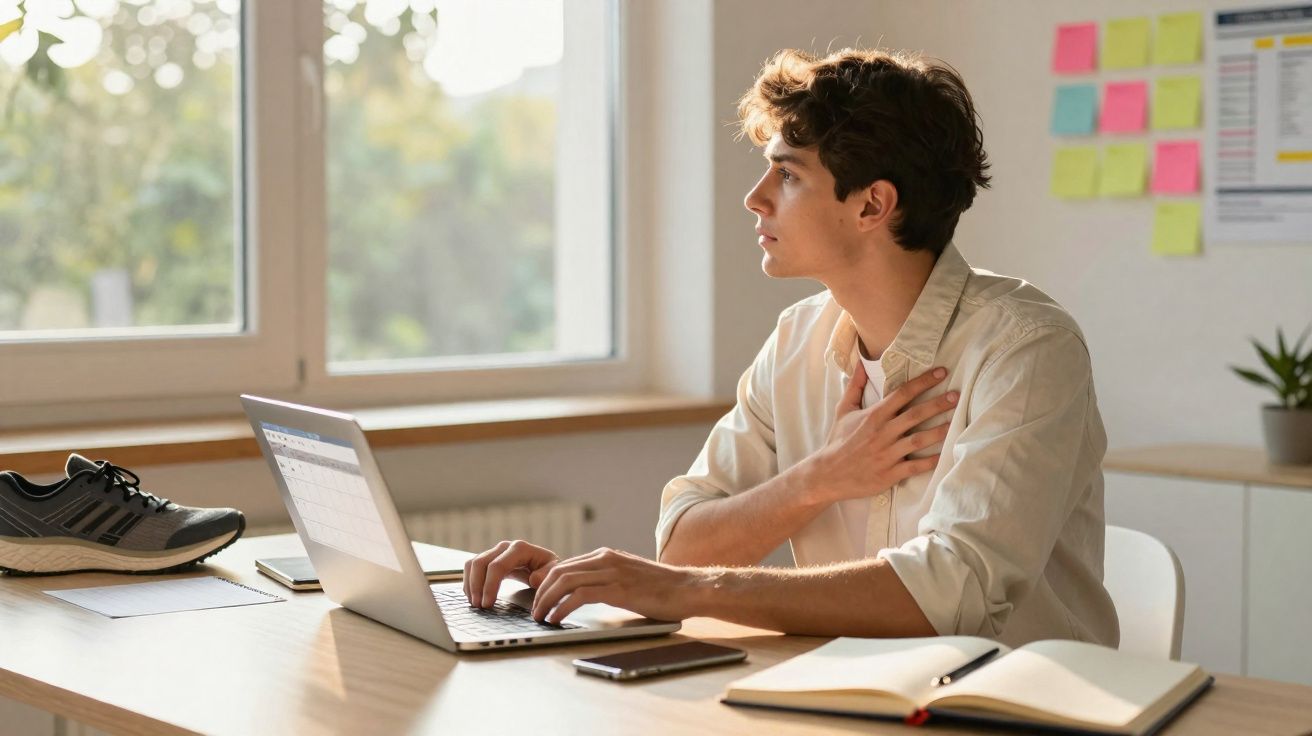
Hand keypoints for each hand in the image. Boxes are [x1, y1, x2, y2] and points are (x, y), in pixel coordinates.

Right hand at [464, 540, 558, 607]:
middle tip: (479, 607)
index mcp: (520, 548)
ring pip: (473, 563)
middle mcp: (505, 547)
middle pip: (481, 563)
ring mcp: (495, 551)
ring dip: (470, 584)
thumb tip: (534, 579)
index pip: (498, 565)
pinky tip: (473, 596)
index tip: (488, 604)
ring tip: (475, 604)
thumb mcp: (554, 572)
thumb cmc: (549, 569)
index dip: (490, 585)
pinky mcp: (489, 558)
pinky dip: (469, 581)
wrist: (545, 564)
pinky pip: (472, 566)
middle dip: (477, 587)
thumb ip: (546, 575)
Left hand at [530, 547, 698, 624]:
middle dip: (540, 591)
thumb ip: (606, 581)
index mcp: (606, 556)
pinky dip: (563, 607)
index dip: (545, 581)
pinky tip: (557, 618)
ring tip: (540, 616)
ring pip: (565, 580)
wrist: (688, 588)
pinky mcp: (618, 588)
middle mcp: (605, 559)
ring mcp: (611, 572)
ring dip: (547, 600)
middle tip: (533, 610)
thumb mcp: (628, 578)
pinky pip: (580, 595)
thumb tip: (583, 593)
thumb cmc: (662, 589)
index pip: (565, 564)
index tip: (536, 596)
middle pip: (559, 570)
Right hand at [805, 363, 957, 504]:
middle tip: (956, 395)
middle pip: (916, 415)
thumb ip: (856, 386)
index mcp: (874, 416)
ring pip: (919, 440)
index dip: (923, 382)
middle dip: (938, 404)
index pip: (902, 394)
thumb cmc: (838, 441)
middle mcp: (883, 432)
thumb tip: (862, 363)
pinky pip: (915, 466)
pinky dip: (931, 461)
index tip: (941, 373)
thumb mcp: (844, 410)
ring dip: (939, 431)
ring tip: (955, 422)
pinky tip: (944, 455)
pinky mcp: (890, 473)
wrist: (828, 474)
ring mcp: (888, 453)